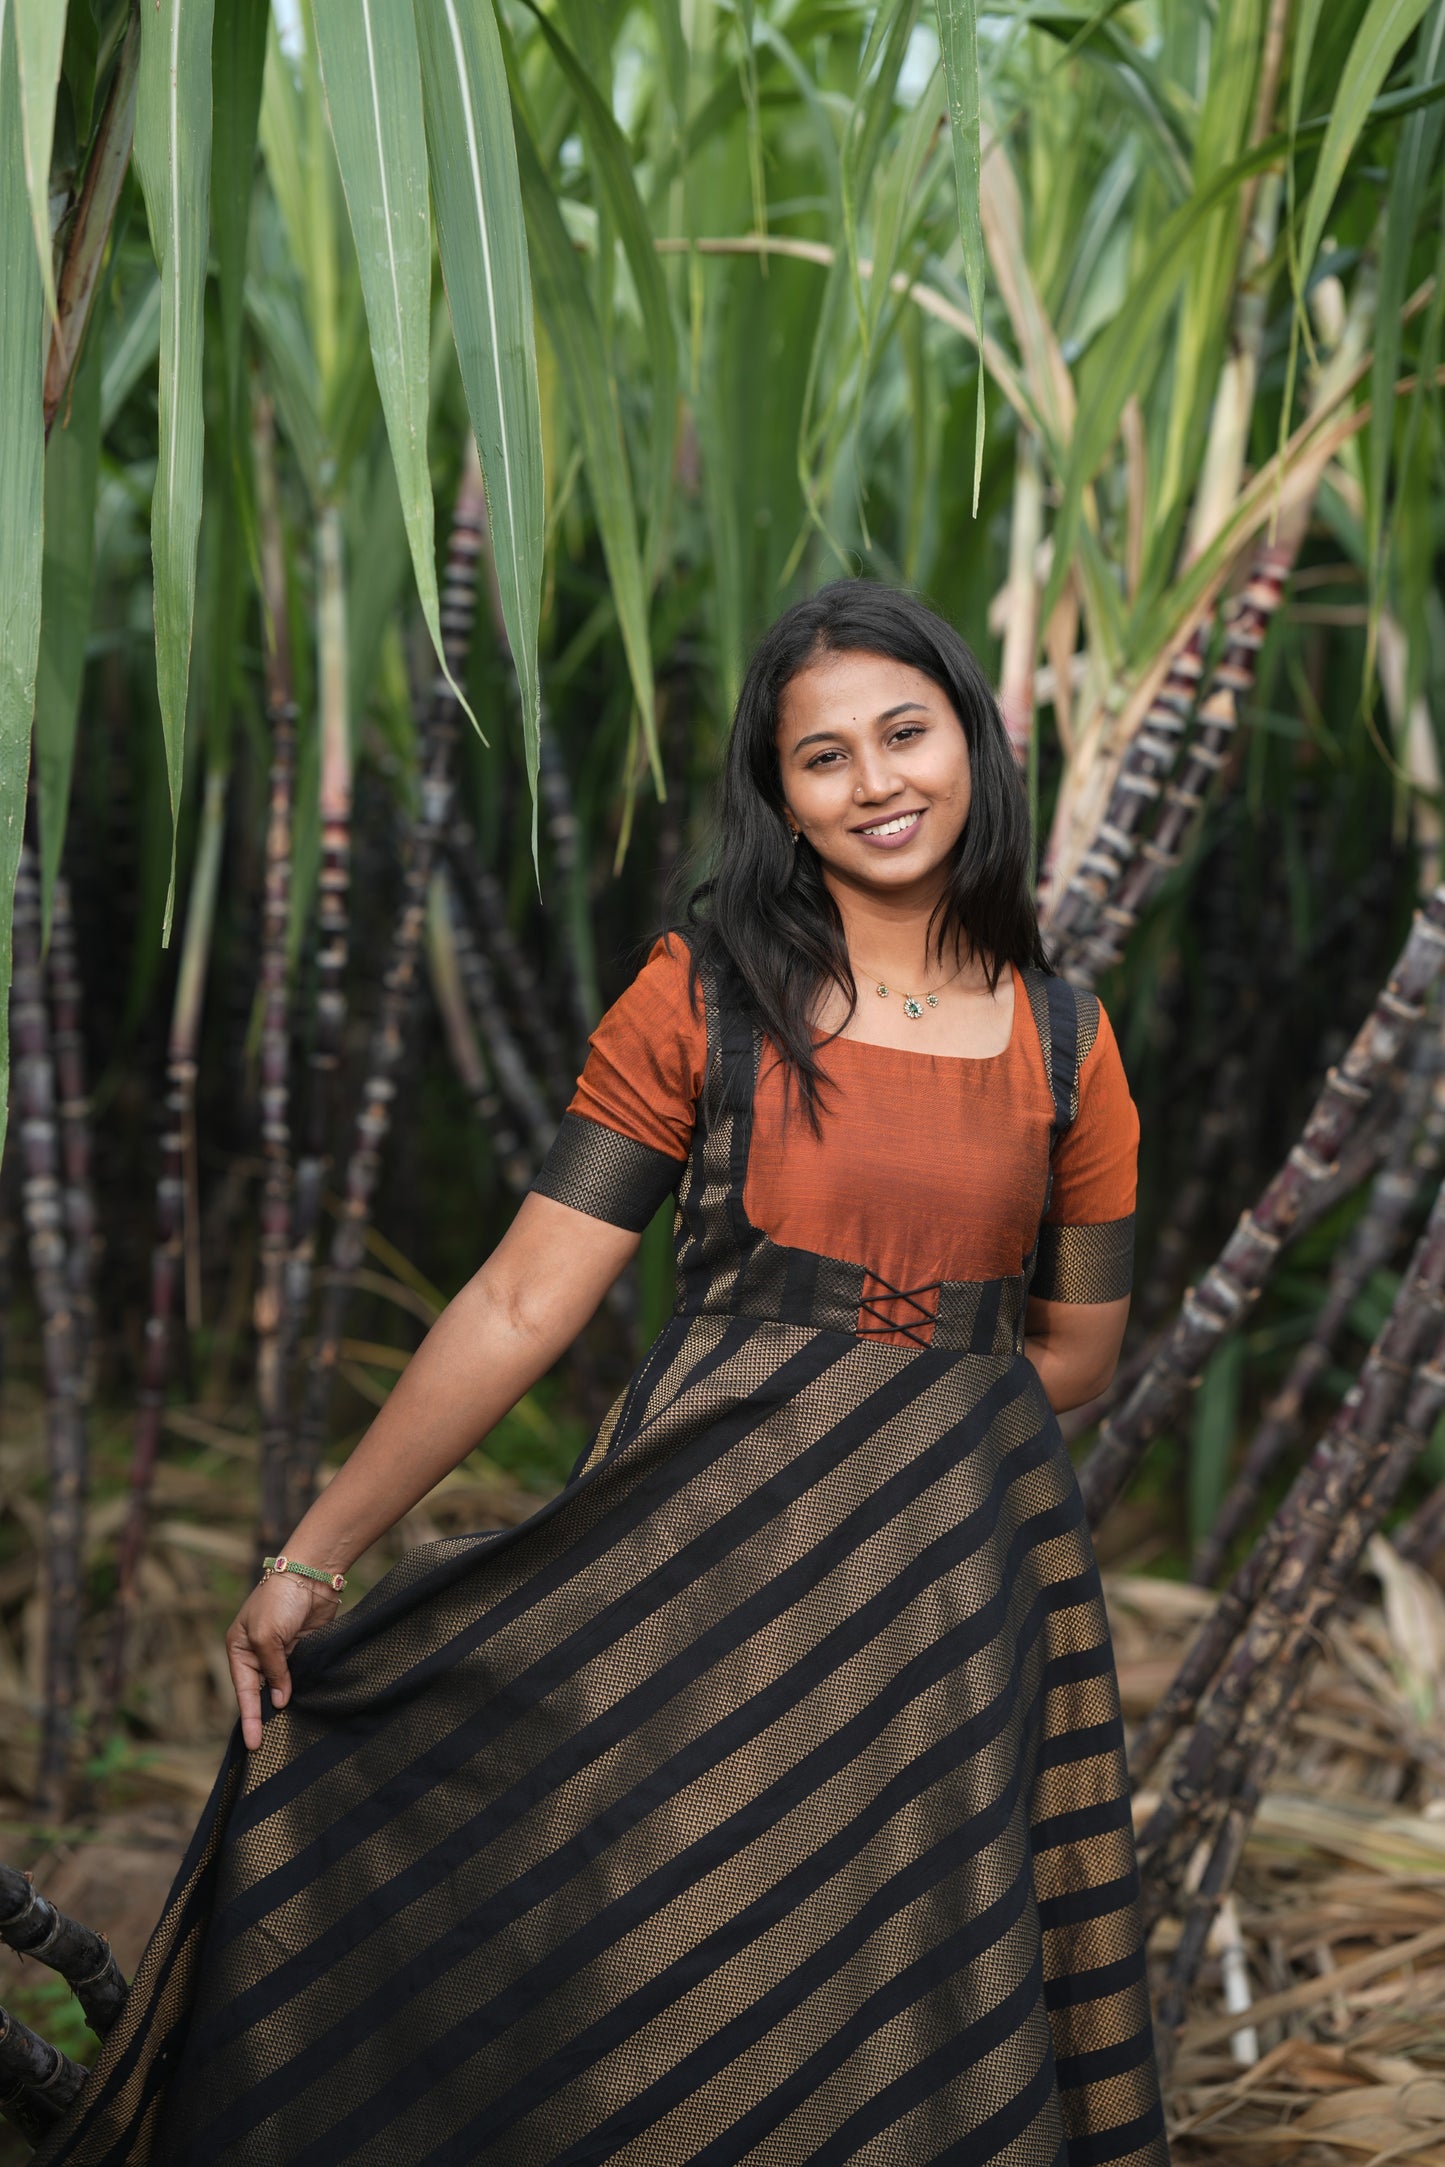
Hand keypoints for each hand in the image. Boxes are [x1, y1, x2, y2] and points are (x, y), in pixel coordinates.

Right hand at [226, 1571, 340, 1748]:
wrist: (311, 1575)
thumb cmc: (280, 1600)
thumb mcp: (267, 1637)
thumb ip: (273, 1671)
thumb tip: (281, 1701)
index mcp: (240, 1649)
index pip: (245, 1692)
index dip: (249, 1718)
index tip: (253, 1744)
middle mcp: (258, 1653)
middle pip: (261, 1693)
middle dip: (265, 1717)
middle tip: (269, 1747)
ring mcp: (282, 1652)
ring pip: (281, 1687)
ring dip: (286, 1705)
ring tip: (288, 1734)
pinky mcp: (303, 1650)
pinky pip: (300, 1676)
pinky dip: (301, 1690)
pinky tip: (306, 1707)